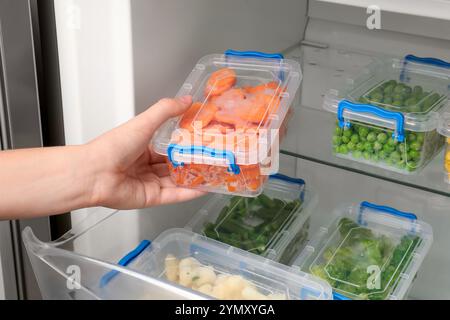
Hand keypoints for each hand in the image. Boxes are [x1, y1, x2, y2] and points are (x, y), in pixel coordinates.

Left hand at [87, 96, 205, 208]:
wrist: (94, 173)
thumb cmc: (113, 147)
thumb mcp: (144, 122)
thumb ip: (166, 110)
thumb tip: (186, 100)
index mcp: (144, 146)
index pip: (171, 145)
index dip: (187, 142)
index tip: (205, 138)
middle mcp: (147, 165)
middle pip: (176, 164)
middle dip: (194, 161)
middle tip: (214, 156)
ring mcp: (150, 182)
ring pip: (178, 180)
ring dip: (196, 176)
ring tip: (215, 171)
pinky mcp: (152, 198)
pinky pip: (175, 195)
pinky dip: (190, 192)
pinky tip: (205, 187)